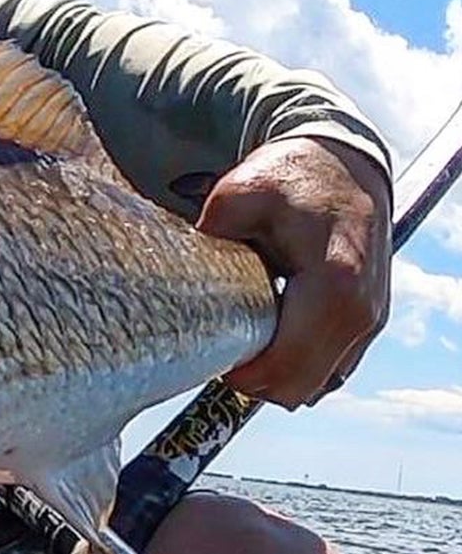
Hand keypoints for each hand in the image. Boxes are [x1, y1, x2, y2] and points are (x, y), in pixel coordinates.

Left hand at [197, 136, 391, 407]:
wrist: (344, 165)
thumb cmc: (295, 177)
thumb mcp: (241, 191)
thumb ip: (211, 231)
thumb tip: (184, 273)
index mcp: (335, 283)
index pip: (285, 368)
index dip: (239, 375)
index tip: (208, 353)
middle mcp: (362, 312)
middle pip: (297, 388)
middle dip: (252, 380)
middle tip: (218, 346)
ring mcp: (370, 322)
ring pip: (314, 385)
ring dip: (274, 374)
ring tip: (242, 336)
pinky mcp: (367, 324)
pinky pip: (327, 369)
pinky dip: (295, 363)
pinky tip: (268, 332)